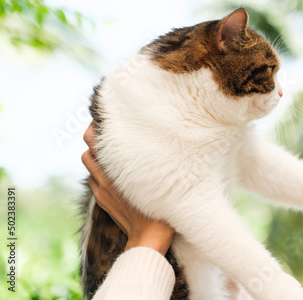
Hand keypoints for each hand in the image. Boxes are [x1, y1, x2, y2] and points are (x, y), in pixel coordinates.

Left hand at [81, 122, 173, 255]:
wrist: (148, 238)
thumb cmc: (160, 206)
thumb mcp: (158, 178)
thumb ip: (147, 159)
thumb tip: (144, 141)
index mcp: (116, 169)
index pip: (93, 139)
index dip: (95, 127)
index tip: (107, 118)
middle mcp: (104, 178)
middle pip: (88, 149)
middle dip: (95, 140)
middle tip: (110, 134)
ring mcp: (101, 190)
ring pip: (89, 164)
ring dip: (96, 157)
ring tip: (113, 153)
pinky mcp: (102, 200)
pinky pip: (94, 180)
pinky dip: (100, 173)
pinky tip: (116, 173)